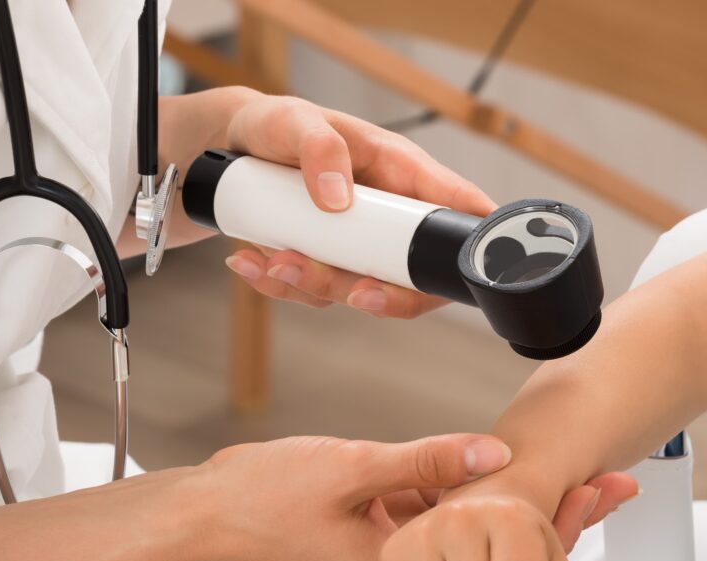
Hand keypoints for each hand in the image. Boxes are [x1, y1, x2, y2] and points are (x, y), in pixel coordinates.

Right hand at [193, 433, 510, 560]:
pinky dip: (416, 489)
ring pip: (427, 526)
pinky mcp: (355, 531)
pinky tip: (429, 459)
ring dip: (448, 494)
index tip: (521, 490)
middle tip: (506, 465)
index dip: (497, 528)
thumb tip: (492, 453)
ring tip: (477, 455)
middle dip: (478, 508)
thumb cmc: (267, 497)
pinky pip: (400, 513)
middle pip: (452, 546)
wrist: (206, 508)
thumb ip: (425, 461)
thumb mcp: (356, 469)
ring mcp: (367, 550)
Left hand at [219, 93, 495, 317]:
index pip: (457, 207)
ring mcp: (359, 244)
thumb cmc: (278, 125)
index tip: (468, 270)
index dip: (473, 241)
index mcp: (403, 172)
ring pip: (358, 289)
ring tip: (272, 262)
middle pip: (414, 274)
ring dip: (314, 285)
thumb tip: (337, 197)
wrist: (234, 146)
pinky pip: (315, 291)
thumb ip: (320, 148)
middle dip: (385, 294)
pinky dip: (281, 285)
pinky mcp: (327, 261)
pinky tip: (251, 263)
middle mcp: (389, 214)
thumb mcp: (295, 119)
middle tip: (356, 295)